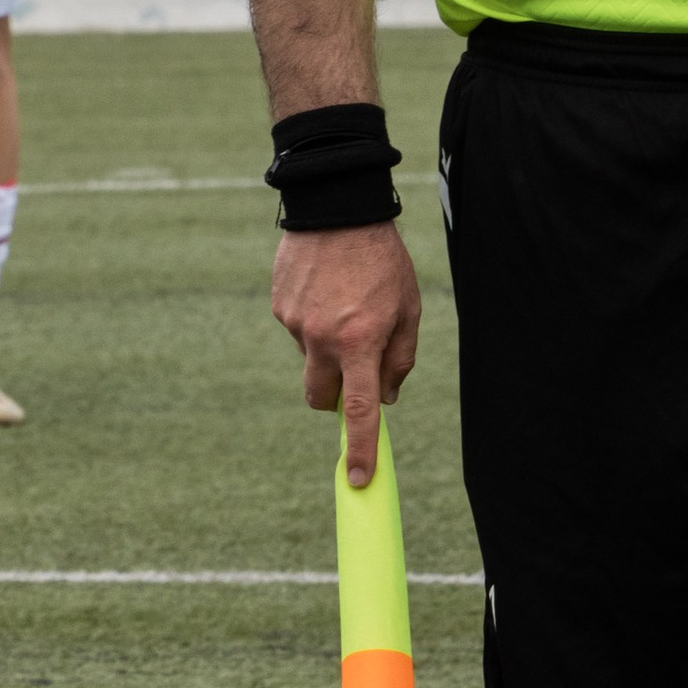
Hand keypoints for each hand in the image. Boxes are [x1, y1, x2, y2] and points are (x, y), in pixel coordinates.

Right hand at [271, 219, 421, 486]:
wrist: (337, 208)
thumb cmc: (382, 260)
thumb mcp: (408, 308)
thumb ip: (399, 358)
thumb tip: (385, 398)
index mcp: (361, 342)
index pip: (358, 411)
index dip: (358, 449)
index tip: (356, 479)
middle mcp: (322, 339)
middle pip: (320, 397)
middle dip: (334, 397)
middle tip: (352, 371)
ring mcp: (295, 324)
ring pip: (311, 359)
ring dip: (327, 348)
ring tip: (343, 303)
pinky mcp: (279, 307)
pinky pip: (297, 330)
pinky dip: (312, 321)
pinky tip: (325, 290)